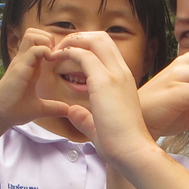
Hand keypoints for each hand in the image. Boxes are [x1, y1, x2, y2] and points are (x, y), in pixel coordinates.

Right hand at [0, 29, 69, 130]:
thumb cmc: (14, 111)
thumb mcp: (40, 108)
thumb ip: (54, 107)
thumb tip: (68, 111)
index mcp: (29, 65)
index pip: (39, 42)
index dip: (52, 46)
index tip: (60, 59)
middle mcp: (24, 60)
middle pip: (34, 33)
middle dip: (48, 39)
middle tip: (55, 55)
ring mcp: (20, 61)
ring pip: (32, 35)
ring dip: (45, 42)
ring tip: (51, 57)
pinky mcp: (19, 67)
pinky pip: (33, 50)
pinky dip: (44, 51)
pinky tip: (50, 62)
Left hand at [45, 32, 158, 165]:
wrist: (132, 150)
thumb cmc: (120, 143)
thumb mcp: (100, 125)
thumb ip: (86, 118)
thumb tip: (72, 113)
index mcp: (124, 80)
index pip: (107, 50)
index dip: (87, 47)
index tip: (69, 55)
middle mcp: (122, 72)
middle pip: (102, 38)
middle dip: (79, 37)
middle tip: (60, 49)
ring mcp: (115, 74)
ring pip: (95, 39)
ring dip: (73, 41)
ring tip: (56, 50)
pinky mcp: (104, 81)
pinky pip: (84, 55)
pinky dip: (68, 52)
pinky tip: (56, 58)